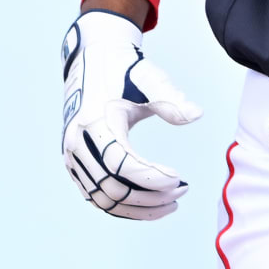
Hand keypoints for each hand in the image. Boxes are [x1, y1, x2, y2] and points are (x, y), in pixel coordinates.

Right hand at [60, 10, 201, 219]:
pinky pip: (97, 195)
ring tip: (171, 203)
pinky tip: (151, 203)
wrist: (94, 60)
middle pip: (112, 188)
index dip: (152, 178)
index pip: (122, 164)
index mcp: (94, 122)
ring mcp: (72, 157)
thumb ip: (171, 97)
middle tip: (182, 191)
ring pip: (103, 199)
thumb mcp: (149, 78)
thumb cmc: (125, 69)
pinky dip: (123, 206)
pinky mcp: (75, 164)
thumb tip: (197, 114)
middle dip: (150, 197)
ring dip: (138, 208)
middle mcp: (77, 143)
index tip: (179, 178)